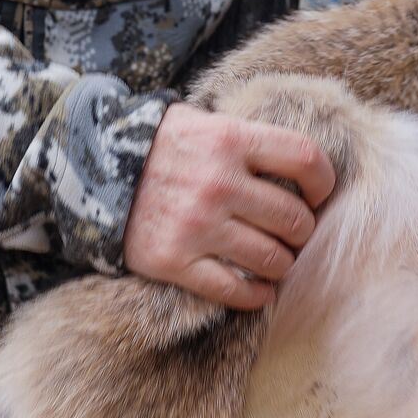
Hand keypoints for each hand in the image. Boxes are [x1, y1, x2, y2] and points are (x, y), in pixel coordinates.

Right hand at [122, 103, 334, 309]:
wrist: (94, 167)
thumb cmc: (163, 143)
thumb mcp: (207, 122)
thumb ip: (251, 141)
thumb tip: (303, 168)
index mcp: (231, 139)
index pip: (305, 159)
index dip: (323, 181)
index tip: (319, 194)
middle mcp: (219, 183)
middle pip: (293, 217)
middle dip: (303, 230)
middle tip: (296, 233)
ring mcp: (197, 225)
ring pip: (270, 258)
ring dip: (283, 264)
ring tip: (278, 260)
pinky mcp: (175, 261)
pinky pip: (233, 290)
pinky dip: (255, 295)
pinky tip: (261, 291)